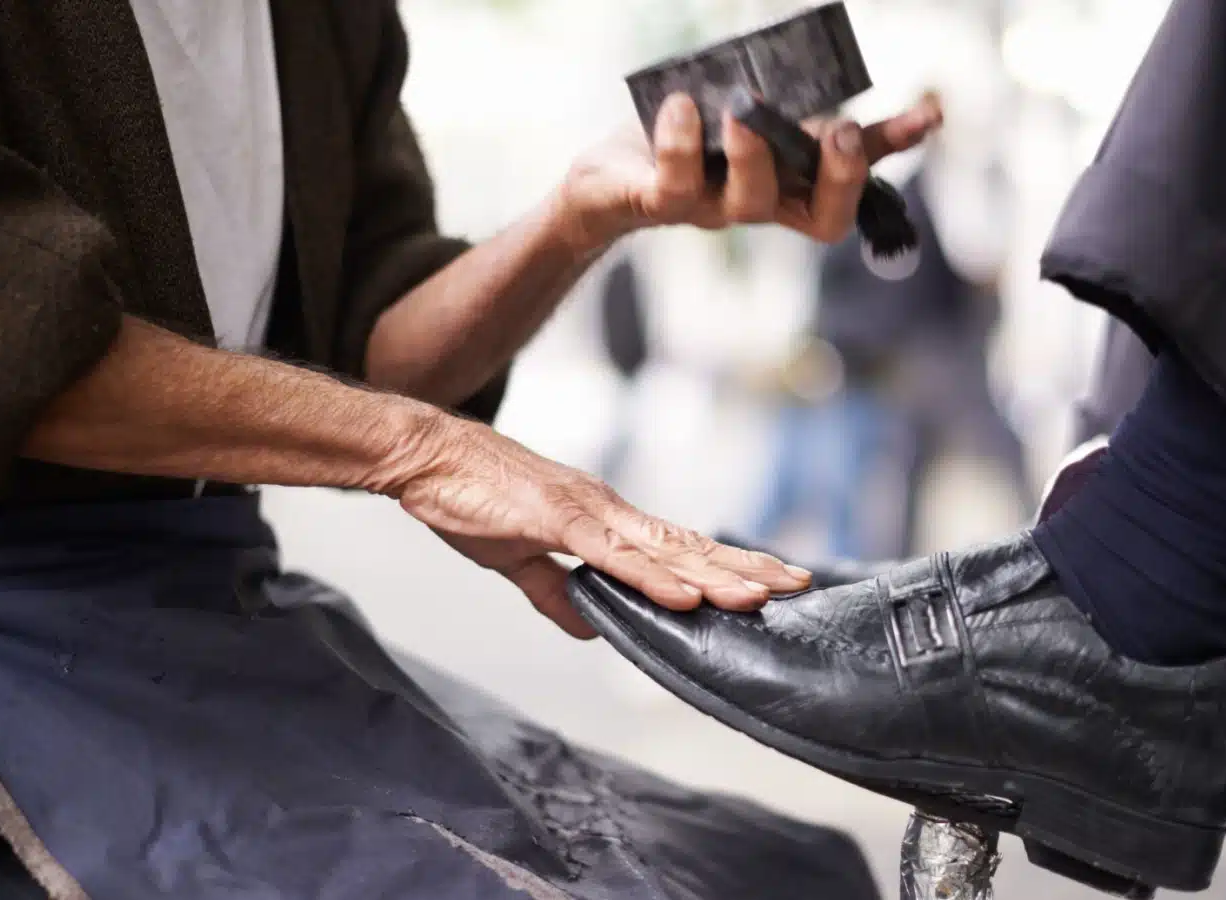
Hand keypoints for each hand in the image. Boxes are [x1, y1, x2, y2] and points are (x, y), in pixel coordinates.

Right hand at [393, 418, 811, 638]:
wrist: (426, 455)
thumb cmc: (469, 496)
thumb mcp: (518, 558)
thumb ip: (555, 591)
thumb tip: (589, 625)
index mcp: (602, 519)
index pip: (676, 546)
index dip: (725, 563)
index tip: (769, 579)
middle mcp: (607, 511)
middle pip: (687, 545)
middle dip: (743, 567)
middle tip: (798, 584)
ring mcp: (585, 512)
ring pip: (662, 551)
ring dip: (713, 576)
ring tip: (759, 597)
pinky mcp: (555, 519)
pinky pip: (613, 555)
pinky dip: (652, 576)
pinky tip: (685, 595)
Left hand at [556, 92, 942, 251]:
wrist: (601, 186)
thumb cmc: (678, 142)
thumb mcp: (730, 113)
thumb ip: (770, 97)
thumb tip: (802, 59)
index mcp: (790, 183)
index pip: (854, 175)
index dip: (892, 149)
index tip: (930, 114)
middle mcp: (762, 204)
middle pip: (823, 218)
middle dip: (840, 178)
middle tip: (841, 133)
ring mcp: (713, 210)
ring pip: (752, 201)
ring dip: (755, 153)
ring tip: (743, 109)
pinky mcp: (659, 204)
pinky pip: (674, 184)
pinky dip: (679, 142)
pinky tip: (681, 105)